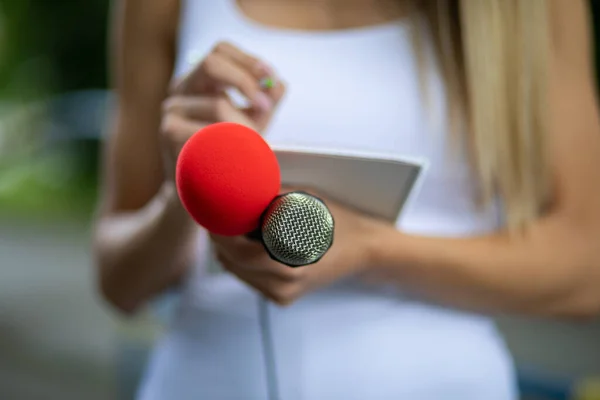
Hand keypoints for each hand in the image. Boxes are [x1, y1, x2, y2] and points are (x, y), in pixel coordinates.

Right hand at [159, 41, 285, 178]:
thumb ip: (264, 105)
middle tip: (265, 106)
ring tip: (255, 145)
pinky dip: (230, 142)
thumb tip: (279, 85)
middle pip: (212, 62)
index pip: (220, 51)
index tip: (270, 76)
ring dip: (244, 125)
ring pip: (217, 104)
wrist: (199, 194)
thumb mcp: (249, 126)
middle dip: (245, 81)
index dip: (247, 59)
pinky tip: (234, 156)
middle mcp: (181, 89)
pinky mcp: (169, 132)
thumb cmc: (225, 155)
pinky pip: (208, 132)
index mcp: (199, 82)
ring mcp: (171, 110)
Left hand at [211, 188, 389, 304]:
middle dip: (220, 235)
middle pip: (230, 259)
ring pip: (235, 270)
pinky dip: (242, 260)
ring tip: (233, 224)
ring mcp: (282, 294)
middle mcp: (284, 282)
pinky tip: (249, 242)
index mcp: (288, 258)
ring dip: (229, 248)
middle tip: (216, 213)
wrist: (363, 250)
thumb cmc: (335, 220)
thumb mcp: (303, 201)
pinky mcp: (282, 299)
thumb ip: (268, 198)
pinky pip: (248, 278)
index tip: (209, 208)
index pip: (235, 245)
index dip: (218, 226)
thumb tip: (235, 188)